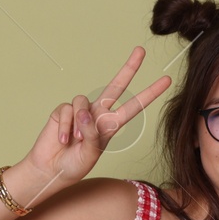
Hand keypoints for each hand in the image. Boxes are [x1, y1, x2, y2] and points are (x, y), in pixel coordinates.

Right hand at [23, 46, 171, 188]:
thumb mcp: (90, 154)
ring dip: (79, 123)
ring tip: (75, 141)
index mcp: (110, 125)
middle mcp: (98, 114)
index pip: (134, 106)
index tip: (167, 81)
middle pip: (116, 86)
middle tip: (141, 50)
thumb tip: (85, 113)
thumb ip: (92, 133)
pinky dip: (65, 127)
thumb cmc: (74, 165)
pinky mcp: (63, 111)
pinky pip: (66, 111)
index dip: (149, 93)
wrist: (51, 169)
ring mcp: (80, 111)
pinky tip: (63, 140)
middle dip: (129, 68)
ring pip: (82, 101)